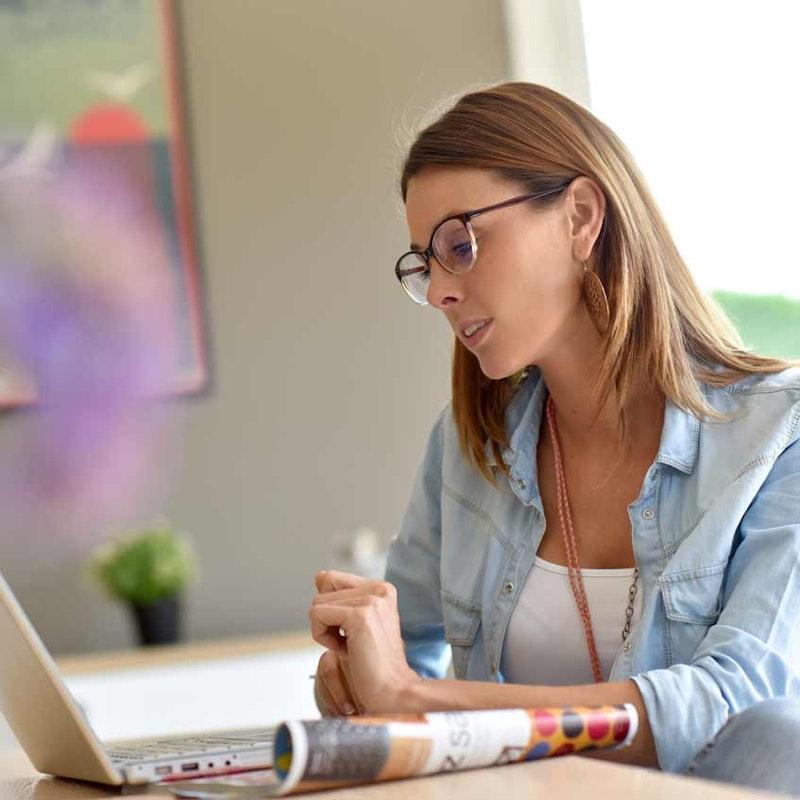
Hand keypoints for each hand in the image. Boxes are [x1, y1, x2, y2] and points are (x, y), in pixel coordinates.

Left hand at [309, 570, 420, 713]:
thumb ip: (340, 597)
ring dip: (325, 630)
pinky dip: (322, 637)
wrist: (393, 692)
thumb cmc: (374, 664)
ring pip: (317, 603)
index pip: (332, 579)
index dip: (331, 608)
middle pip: (323, 588)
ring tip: (351, 647)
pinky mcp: (360, 615)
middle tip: (350, 641)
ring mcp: (371, 600)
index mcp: (381, 588)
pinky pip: (316, 615)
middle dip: (327, 619)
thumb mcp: (357, 624)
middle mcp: (379, 588)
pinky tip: (345, 651)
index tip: (351, 631)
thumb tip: (319, 575)